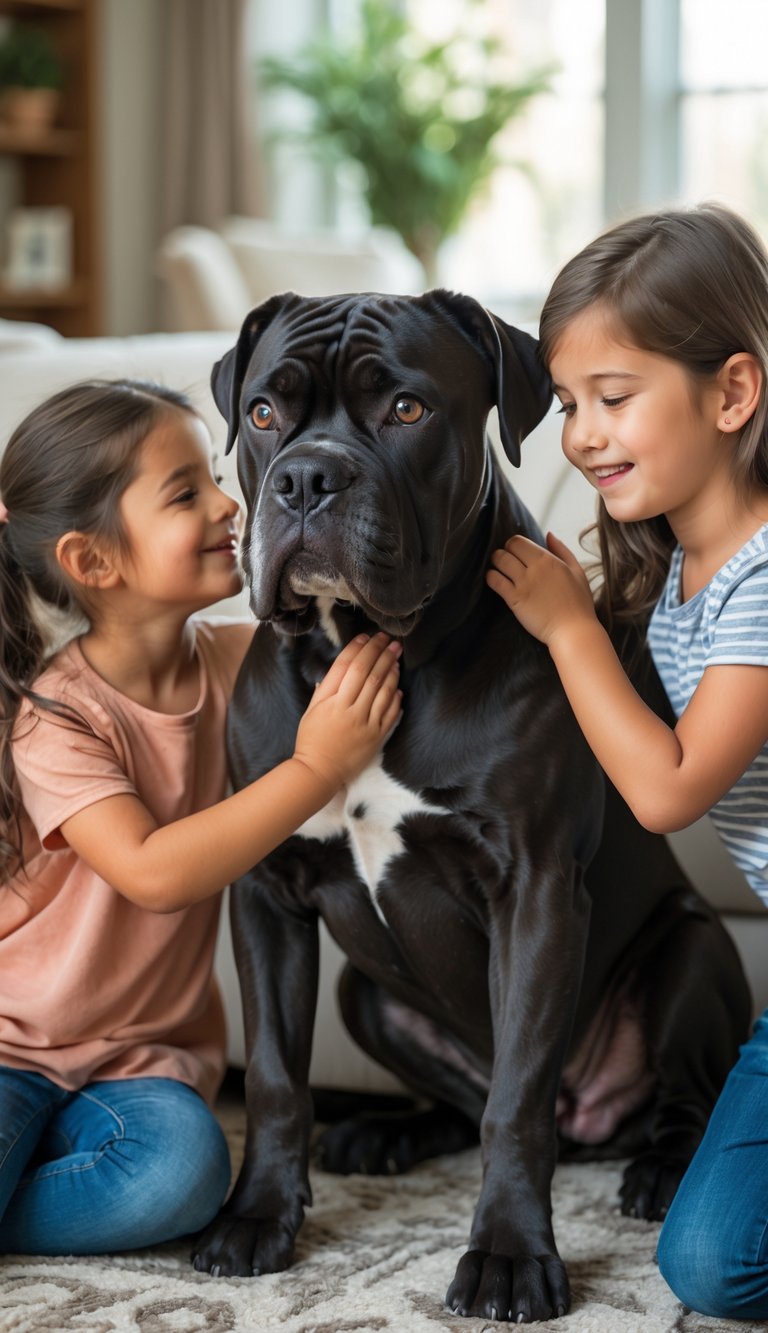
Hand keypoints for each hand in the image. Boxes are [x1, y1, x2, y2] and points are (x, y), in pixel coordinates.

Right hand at [293, 632, 402, 788]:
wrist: (319, 772)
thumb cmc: (311, 740)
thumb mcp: (311, 710)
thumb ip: (325, 688)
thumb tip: (339, 668)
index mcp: (330, 700)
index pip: (347, 666)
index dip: (358, 648)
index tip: (366, 636)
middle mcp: (349, 709)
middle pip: (368, 672)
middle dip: (380, 652)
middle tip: (389, 639)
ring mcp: (365, 723)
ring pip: (383, 689)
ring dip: (391, 670)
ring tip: (395, 657)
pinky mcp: (376, 737)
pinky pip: (390, 712)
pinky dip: (396, 697)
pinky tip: (398, 686)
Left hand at [486, 532, 596, 646]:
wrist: (573, 631)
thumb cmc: (579, 604)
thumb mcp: (577, 572)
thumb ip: (562, 551)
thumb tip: (548, 534)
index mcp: (549, 560)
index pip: (519, 541)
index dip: (514, 545)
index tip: (515, 553)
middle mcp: (535, 568)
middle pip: (508, 548)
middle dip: (503, 552)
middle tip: (504, 561)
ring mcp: (523, 583)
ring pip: (499, 561)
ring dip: (495, 563)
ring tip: (498, 569)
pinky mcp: (515, 600)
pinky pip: (495, 581)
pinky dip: (491, 577)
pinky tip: (494, 581)